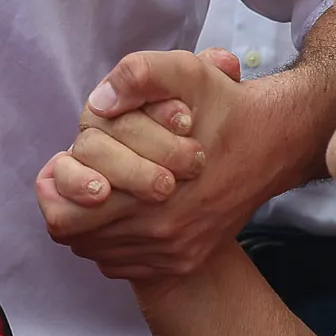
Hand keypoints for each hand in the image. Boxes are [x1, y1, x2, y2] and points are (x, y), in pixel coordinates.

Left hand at [38, 47, 313, 283]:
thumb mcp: (187, 71)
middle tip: (84, 175)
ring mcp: (173, 253)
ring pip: (98, 251)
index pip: (64, 216)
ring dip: (93, 220)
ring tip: (107, 187)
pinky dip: (116, 239)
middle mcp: (162, 233)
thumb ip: (139, 75)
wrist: (276, 142)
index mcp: (153, 192)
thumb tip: (100, 104)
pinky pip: (124, 264)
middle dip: (71, 203)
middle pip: (76, 237)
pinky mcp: (184, 261)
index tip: (69, 161)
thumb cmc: (224, 105)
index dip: (59, 185)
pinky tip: (129, 208)